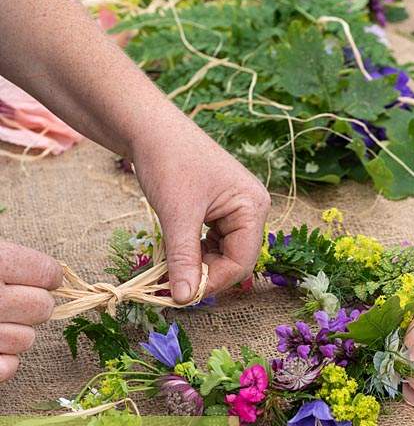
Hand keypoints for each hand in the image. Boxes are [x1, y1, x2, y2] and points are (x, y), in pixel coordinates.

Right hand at [0, 240, 62, 380]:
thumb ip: (11, 261)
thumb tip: (53, 275)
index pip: (46, 272)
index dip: (48, 276)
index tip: (44, 278)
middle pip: (43, 308)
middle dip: (33, 304)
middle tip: (14, 299)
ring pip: (26, 340)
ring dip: (15, 332)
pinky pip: (8, 368)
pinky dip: (3, 361)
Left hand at [132, 126, 269, 302]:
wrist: (148, 127)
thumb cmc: (169, 162)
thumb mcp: (177, 214)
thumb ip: (184, 259)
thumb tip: (184, 299)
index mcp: (253, 206)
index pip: (242, 261)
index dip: (213, 282)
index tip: (181, 295)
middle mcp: (251, 209)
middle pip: (235, 260)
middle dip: (205, 275)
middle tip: (172, 287)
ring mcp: (235, 209)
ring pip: (221, 254)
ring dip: (197, 265)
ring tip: (170, 270)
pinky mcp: (218, 209)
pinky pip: (211, 242)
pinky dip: (193, 252)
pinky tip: (174, 253)